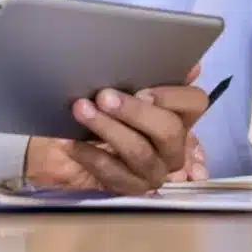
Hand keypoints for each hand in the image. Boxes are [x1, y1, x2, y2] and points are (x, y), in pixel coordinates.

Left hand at [24, 63, 208, 194]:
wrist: (58, 148)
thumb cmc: (92, 108)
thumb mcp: (112, 85)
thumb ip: (144, 73)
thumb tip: (186, 64)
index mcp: (175, 114)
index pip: (194, 103)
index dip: (173, 96)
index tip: (142, 89)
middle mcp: (171, 146)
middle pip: (170, 131)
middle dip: (135, 112)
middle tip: (103, 96)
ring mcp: (152, 171)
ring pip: (140, 152)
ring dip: (109, 128)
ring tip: (82, 110)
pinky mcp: (129, 188)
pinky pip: (115, 174)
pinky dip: (93, 155)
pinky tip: (74, 143)